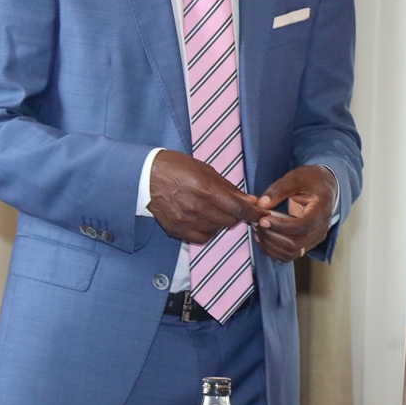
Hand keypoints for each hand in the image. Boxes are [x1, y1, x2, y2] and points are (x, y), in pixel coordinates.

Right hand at [147, 150, 261, 243]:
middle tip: (232, 206)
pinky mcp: (176, 229)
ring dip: (221, 221)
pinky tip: (204, 220)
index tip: (261, 214)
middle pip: (230, 221)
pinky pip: (202, 237)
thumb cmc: (175, 167)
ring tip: (213, 210)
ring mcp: (185, 221)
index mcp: (205, 189)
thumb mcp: (204, 170)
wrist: (144, 175)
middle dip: (237, 215)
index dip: (254, 213)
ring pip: (217, 229)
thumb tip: (250, 201)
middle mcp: (196, 207)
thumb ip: (228, 188)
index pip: (239, 208)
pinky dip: (208, 230)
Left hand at [253, 165, 337, 261]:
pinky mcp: (305, 244)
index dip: (279, 226)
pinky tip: (262, 237)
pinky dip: (273, 250)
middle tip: (256, 222)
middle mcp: (319, 230)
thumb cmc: (312, 181)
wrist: (325, 188)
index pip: (301, 226)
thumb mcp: (296, 178)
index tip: (262, 219)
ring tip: (257, 229)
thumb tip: (262, 204)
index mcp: (320, 212)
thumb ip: (278, 190)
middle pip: (294, 244)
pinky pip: (288, 255)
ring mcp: (313, 239)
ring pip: (290, 253)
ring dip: (270, 244)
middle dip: (271, 235)